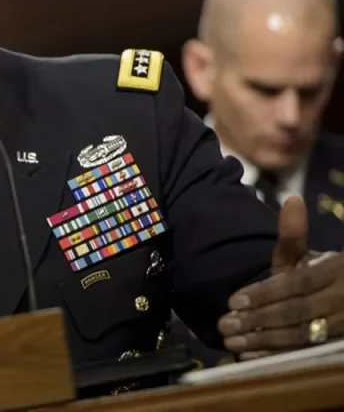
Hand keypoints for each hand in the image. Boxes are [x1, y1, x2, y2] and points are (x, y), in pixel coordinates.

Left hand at [218, 197, 343, 358]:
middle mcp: (342, 300)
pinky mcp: (335, 347)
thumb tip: (292, 199)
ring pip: (300, 336)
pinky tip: (249, 358)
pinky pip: (304, 355)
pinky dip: (275, 357)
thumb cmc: (316, 277)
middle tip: (224, 324)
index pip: (296, 285)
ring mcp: (342, 326)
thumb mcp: (306, 257)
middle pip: (296, 312)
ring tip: (231, 341)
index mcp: (335, 272)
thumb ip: (293, 235)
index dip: (264, 293)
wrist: (342, 299)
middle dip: (257, 319)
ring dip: (262, 341)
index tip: (231, 300)